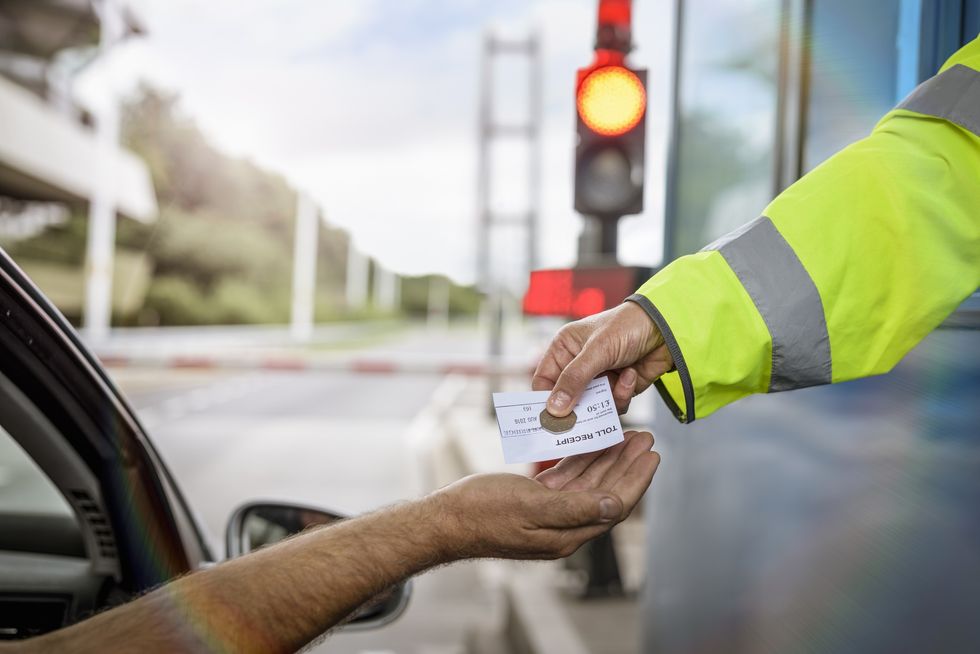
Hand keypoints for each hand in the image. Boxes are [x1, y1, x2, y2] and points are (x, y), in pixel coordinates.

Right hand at [432, 430, 658, 560]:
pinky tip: (590, 443)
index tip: (652, 455)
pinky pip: (567, 480)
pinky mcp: (536, 502)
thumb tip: (615, 506)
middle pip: (607, 492)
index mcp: (566, 533)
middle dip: (627, 465)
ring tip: (626, 435)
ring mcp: (550, 515)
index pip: (614, 504)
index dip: (636, 479)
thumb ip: (574, 508)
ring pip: (589, 484)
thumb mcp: (529, 506)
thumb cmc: (482, 512)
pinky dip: (581, 461)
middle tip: (645, 438)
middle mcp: (564, 527)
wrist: (446, 520)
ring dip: (608, 460)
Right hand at [532, 302, 672, 415]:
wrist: (667, 328)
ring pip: (592, 406)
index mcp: (564, 349)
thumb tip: (553, 409)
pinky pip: (613, 405)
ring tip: (618, 382)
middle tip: (585, 419)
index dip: (545, 400)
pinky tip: (631, 375)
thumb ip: (574, 379)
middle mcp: (579, 365)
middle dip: (579, 407)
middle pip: (567, 399)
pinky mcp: (618, 388)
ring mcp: (599, 378)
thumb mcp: (597, 351)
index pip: (545, 381)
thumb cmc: (627, 326)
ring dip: (606, 400)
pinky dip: (623, 395)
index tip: (551, 420)